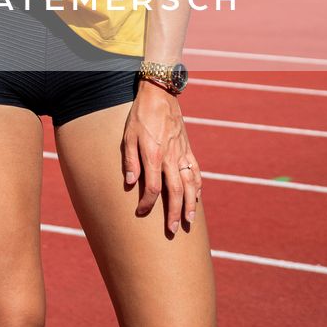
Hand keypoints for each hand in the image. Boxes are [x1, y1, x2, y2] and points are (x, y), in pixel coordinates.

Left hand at [121, 81, 200, 236]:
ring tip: (188, 222)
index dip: (147, 203)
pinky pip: (196, 172)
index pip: (153, 187)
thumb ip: (130, 160)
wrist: (160, 96)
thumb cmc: (140, 116)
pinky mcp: (188, 150)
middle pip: (176, 192)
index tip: (141, 213)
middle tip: (172, 230)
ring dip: (190, 205)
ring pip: (190, 185)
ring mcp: (182, 154)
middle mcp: (171, 158)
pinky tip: (197, 199)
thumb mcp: (128, 135)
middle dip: (173, 213)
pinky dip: (198, 187)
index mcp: (154, 155)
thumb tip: (131, 183)